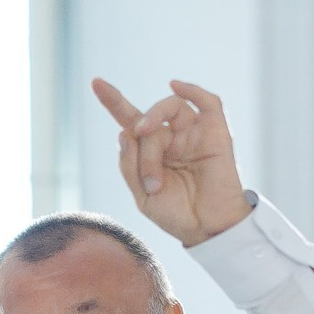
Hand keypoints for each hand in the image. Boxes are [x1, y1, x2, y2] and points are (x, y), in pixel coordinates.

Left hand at [91, 77, 251, 246]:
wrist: (208, 231)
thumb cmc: (178, 215)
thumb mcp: (143, 197)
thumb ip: (130, 165)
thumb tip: (125, 132)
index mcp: (152, 152)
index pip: (130, 120)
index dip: (113, 101)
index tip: (96, 83)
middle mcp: (172, 138)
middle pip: (147, 123)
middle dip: (143, 152)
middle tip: (150, 181)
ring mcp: (194, 134)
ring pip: (170, 110)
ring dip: (156, 138)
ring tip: (158, 174)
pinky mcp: (217, 134)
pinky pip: (208, 102)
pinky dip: (192, 89)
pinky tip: (176, 85)